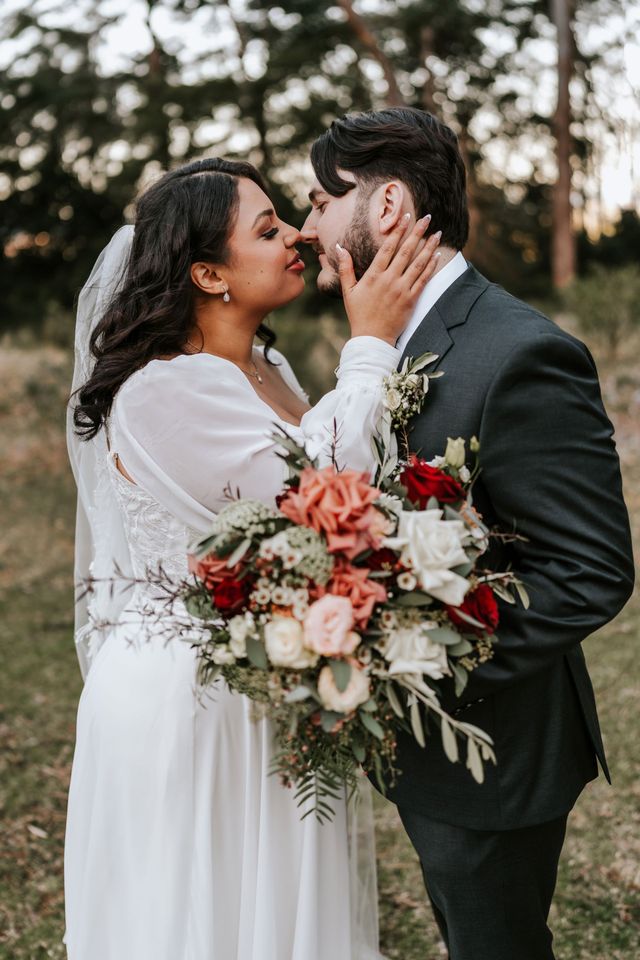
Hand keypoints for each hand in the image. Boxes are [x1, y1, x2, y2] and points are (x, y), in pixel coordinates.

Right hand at [337, 214, 441, 345]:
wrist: (372, 338)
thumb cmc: (359, 314)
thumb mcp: (348, 290)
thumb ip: (345, 268)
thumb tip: (340, 247)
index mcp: (374, 275)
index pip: (388, 247)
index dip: (398, 231)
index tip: (405, 217)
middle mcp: (389, 280)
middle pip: (406, 251)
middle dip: (417, 232)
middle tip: (427, 218)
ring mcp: (402, 290)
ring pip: (418, 263)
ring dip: (429, 246)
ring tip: (437, 233)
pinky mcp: (411, 300)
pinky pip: (424, 279)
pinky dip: (431, 266)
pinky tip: (436, 255)